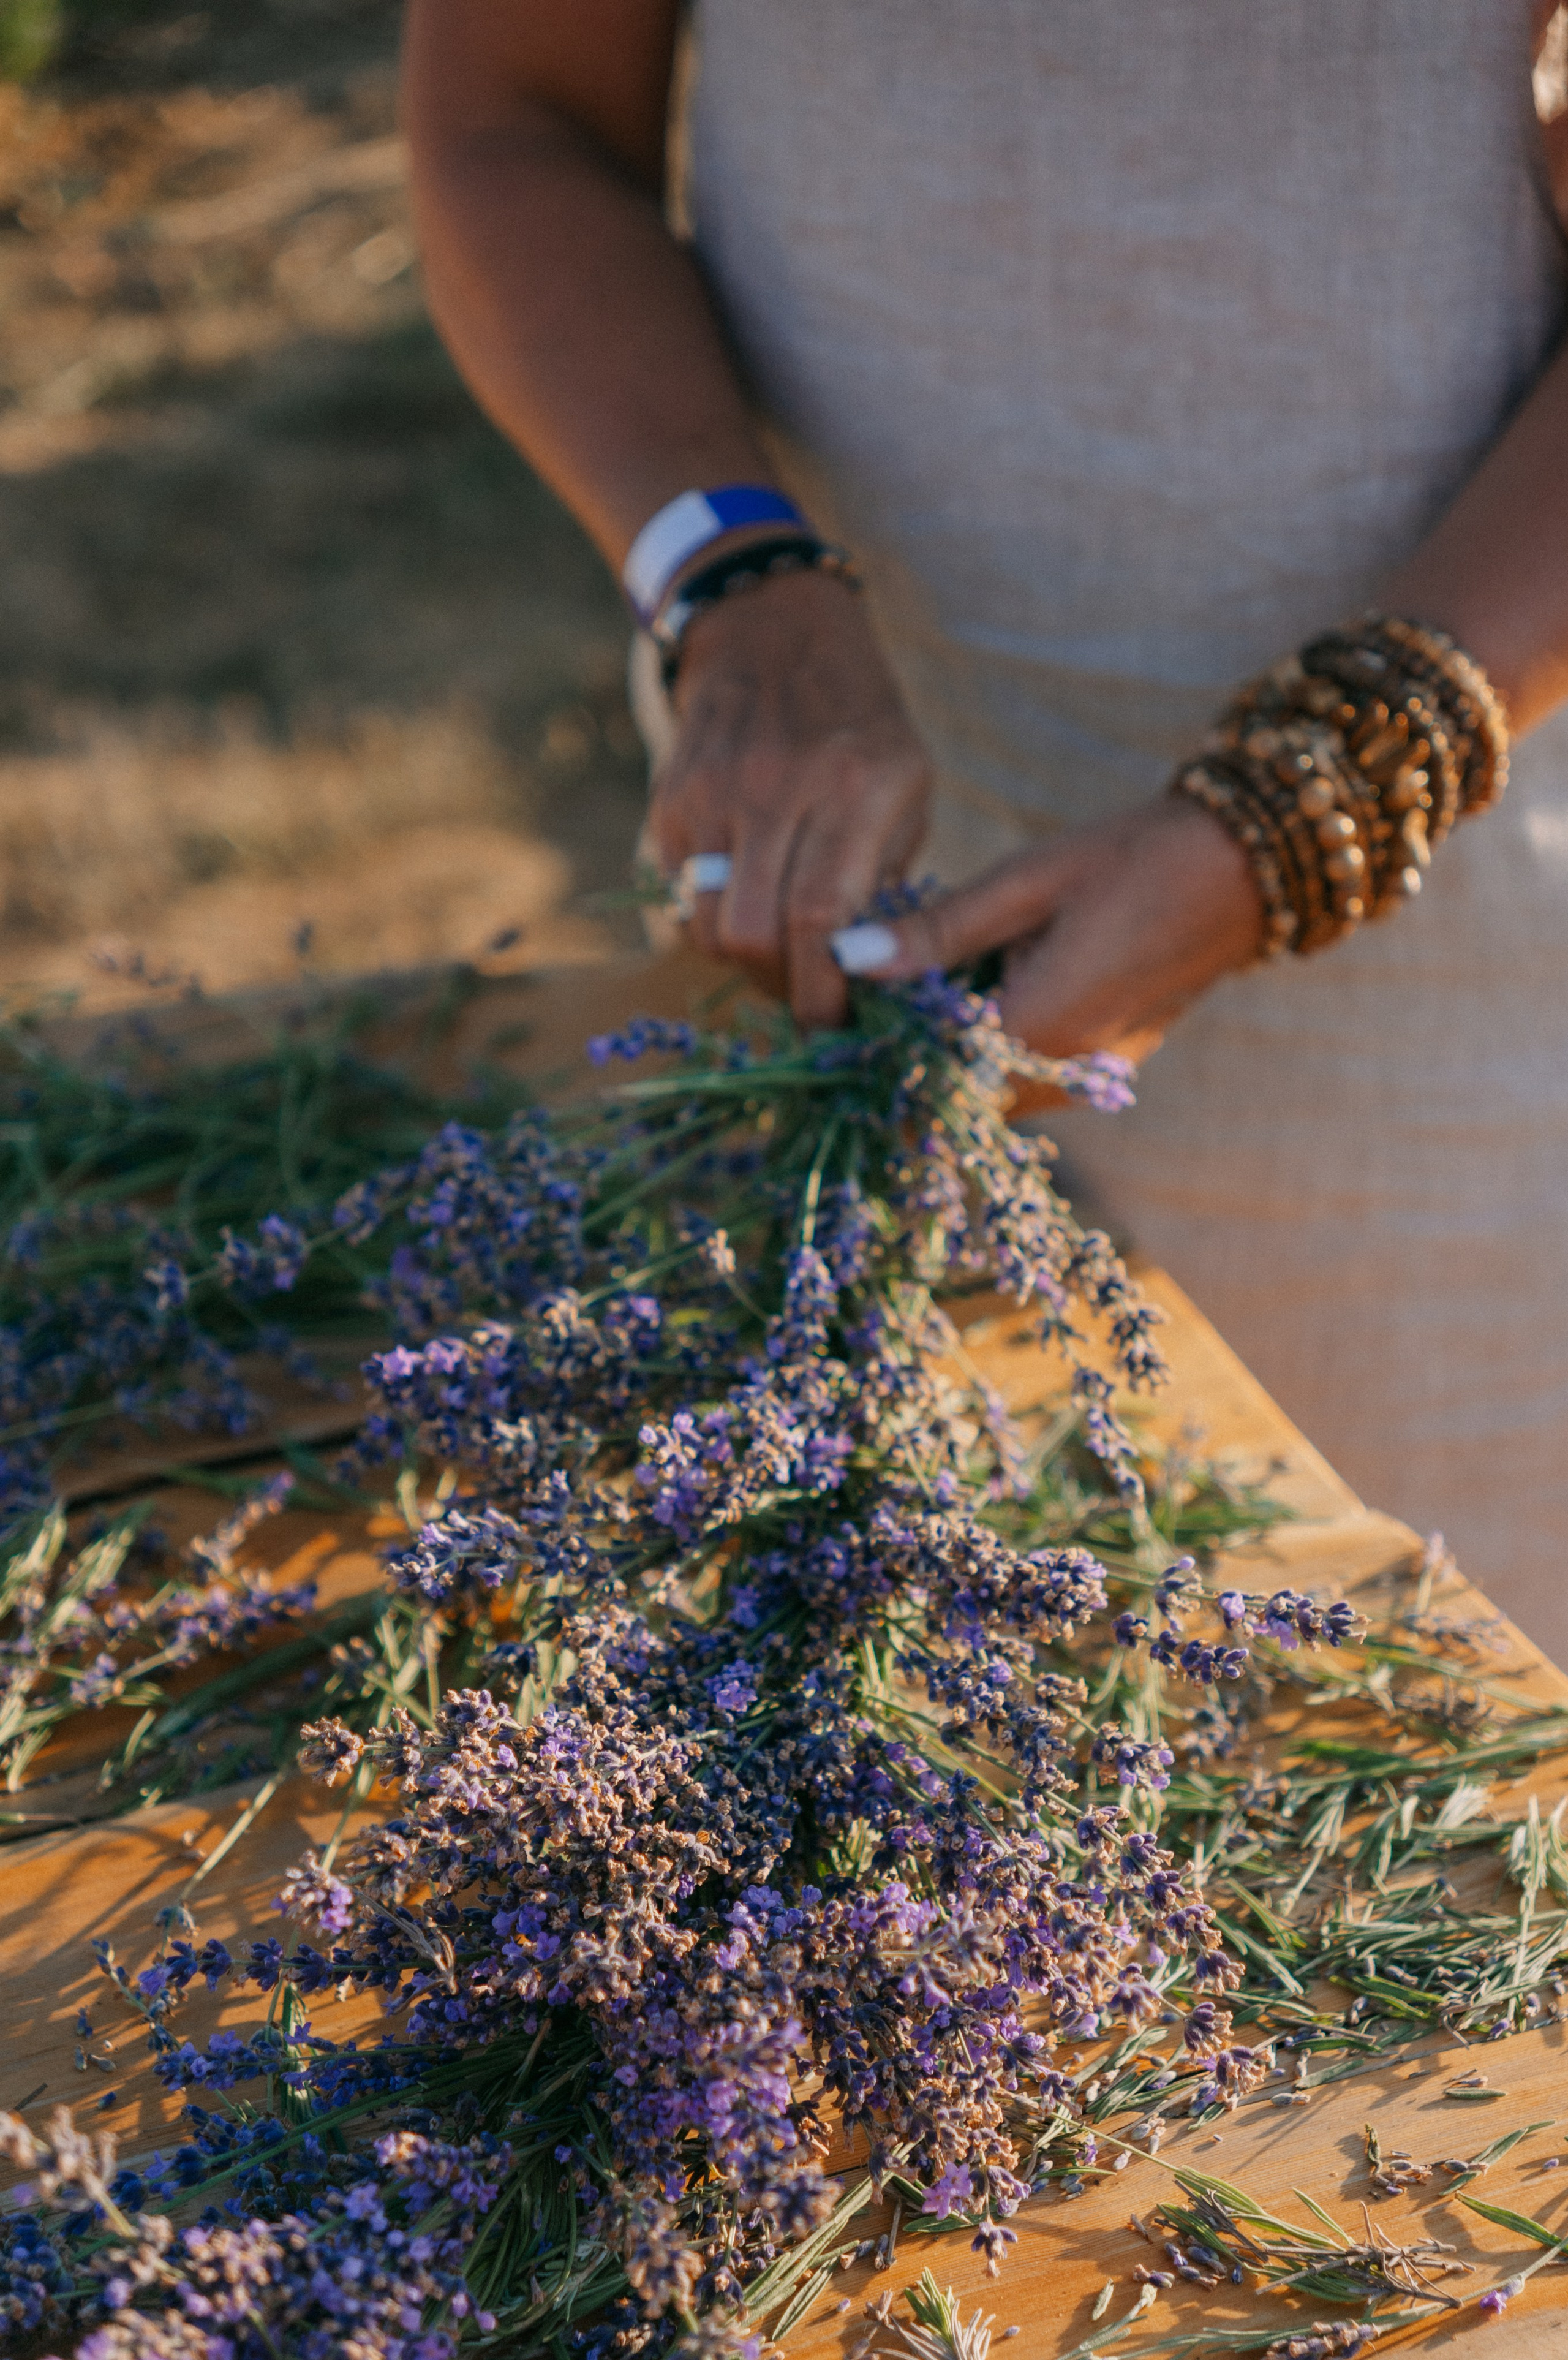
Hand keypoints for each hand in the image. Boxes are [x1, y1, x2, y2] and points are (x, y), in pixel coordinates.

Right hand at [646, 568, 930, 1025]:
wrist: (771, 629)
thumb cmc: (861, 725)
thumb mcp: (907, 787)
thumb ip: (887, 881)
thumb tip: (864, 978)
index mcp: (857, 785)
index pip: (821, 918)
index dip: (822, 990)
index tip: (836, 1026)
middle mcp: (778, 786)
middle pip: (752, 932)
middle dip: (779, 987)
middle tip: (805, 1001)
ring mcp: (713, 790)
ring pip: (705, 924)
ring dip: (742, 962)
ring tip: (777, 960)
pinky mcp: (669, 798)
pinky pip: (678, 894)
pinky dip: (709, 920)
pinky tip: (744, 907)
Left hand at [853, 797, 1265, 1066]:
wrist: (1240, 868)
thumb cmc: (1130, 859)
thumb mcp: (1026, 882)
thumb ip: (938, 929)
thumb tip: (848, 956)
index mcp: (1040, 1032)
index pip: (931, 1084)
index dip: (880, 1064)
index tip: (845, 1028)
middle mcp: (1066, 1076)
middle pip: (958, 1099)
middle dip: (912, 1060)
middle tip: (877, 999)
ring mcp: (1094, 1079)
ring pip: (993, 1094)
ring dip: (954, 1056)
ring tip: (925, 990)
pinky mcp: (1108, 1067)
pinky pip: (1030, 1077)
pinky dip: (995, 1048)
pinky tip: (982, 992)